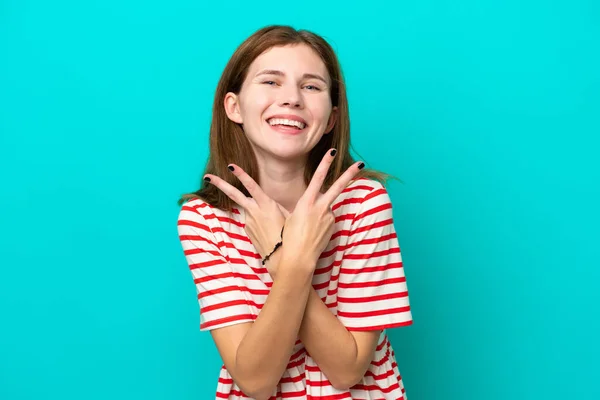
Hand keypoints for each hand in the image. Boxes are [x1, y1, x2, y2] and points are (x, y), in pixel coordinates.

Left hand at [202, 165, 288, 276]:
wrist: (283, 256)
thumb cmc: (290, 234)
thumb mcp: (288, 215)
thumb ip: (276, 207)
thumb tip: (269, 204)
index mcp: (266, 204)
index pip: (251, 185)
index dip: (241, 174)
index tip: (230, 166)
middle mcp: (254, 211)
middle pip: (234, 194)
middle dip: (220, 184)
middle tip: (207, 176)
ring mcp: (248, 221)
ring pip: (246, 208)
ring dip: (253, 210)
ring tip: (271, 224)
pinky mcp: (247, 230)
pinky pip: (251, 221)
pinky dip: (258, 223)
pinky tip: (269, 233)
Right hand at [281, 150, 363, 267]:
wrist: (299, 257)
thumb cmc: (289, 237)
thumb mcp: (291, 216)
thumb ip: (304, 206)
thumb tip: (313, 203)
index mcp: (306, 202)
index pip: (318, 178)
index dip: (325, 163)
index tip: (332, 152)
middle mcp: (320, 207)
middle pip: (338, 186)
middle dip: (349, 174)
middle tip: (360, 163)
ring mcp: (329, 217)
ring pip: (327, 207)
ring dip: (320, 213)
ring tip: (308, 229)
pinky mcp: (333, 226)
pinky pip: (328, 219)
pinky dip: (322, 223)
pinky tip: (314, 233)